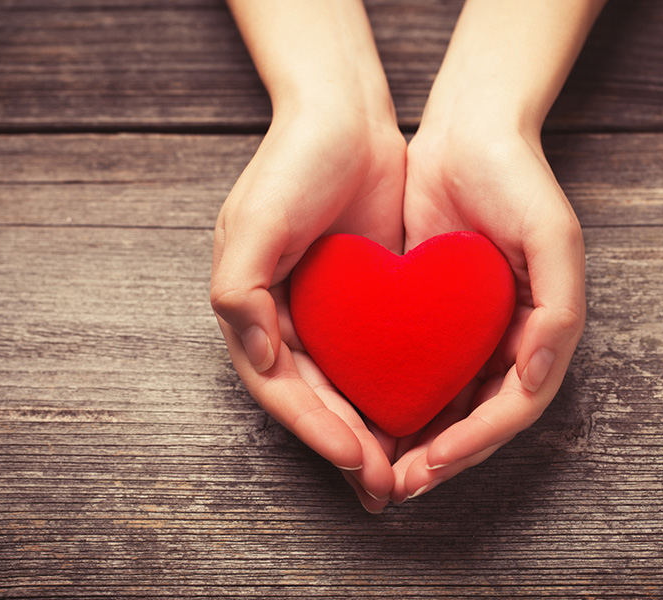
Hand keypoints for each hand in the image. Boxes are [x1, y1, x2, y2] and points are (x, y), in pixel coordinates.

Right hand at [210, 108, 405, 511]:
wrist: (346, 118)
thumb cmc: (293, 164)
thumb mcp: (255, 222)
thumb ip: (240, 291)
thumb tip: (258, 358)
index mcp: (252, 311)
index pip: (282, 389)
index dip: (315, 428)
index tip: (356, 459)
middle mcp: (286, 322)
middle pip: (315, 402)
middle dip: (347, 448)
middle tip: (385, 489)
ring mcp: (328, 317)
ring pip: (348, 392)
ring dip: (372, 436)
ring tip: (404, 475)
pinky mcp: (367, 305)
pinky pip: (379, 361)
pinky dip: (394, 395)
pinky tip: (422, 421)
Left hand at [383, 0, 601, 502]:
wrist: (469, 132)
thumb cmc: (518, 180)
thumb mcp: (553, 236)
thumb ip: (559, 312)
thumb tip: (532, 381)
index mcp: (543, 331)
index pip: (511, 409)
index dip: (471, 445)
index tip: (426, 469)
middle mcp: (509, 339)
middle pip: (477, 419)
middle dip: (440, 458)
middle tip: (395, 486)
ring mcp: (472, 330)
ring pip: (446, 404)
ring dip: (417, 441)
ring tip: (379, 469)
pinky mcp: (435, 314)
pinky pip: (418, 369)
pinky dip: (399, 399)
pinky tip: (367, 415)